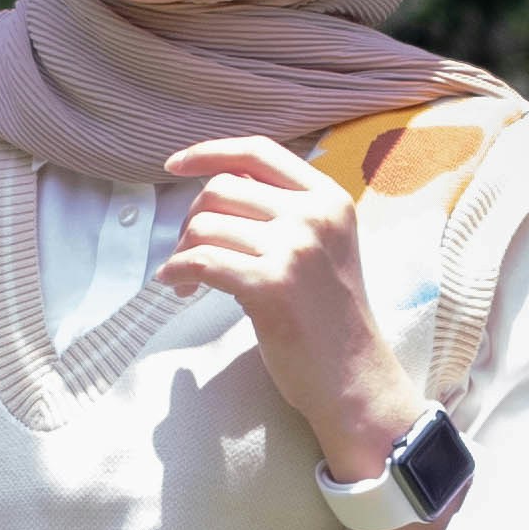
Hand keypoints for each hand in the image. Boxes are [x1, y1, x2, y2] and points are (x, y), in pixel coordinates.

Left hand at [163, 136, 423, 478]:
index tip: (174, 166)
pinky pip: (202, 260)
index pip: (257, 151)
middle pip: (221, 188)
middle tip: (188, 253)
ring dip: (182, 250)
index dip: (208, 152)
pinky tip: (178, 286)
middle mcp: (314, 215)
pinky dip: (178, 271)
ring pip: (205, 224)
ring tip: (188, 280)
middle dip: (191, 218)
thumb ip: (284, 211)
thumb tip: (216, 189)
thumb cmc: (329, 318)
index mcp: (328, 197)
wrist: (354, 378)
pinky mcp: (271, 286)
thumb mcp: (323, 246)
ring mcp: (295, 248)